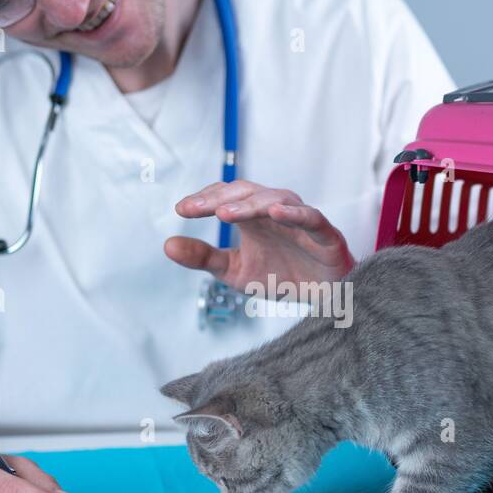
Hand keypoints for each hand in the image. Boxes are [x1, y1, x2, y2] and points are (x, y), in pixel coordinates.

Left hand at [165, 181, 354, 290]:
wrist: (324, 299)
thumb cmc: (282, 277)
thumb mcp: (235, 271)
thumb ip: (204, 257)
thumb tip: (168, 245)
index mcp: (253, 217)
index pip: (226, 197)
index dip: (204, 200)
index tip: (181, 210)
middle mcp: (275, 212)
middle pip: (246, 193)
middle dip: (219, 199)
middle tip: (195, 209)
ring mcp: (300, 220)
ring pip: (275, 200)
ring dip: (249, 205)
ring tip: (225, 214)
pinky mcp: (324, 233)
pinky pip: (310, 218)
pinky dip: (294, 213)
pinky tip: (275, 212)